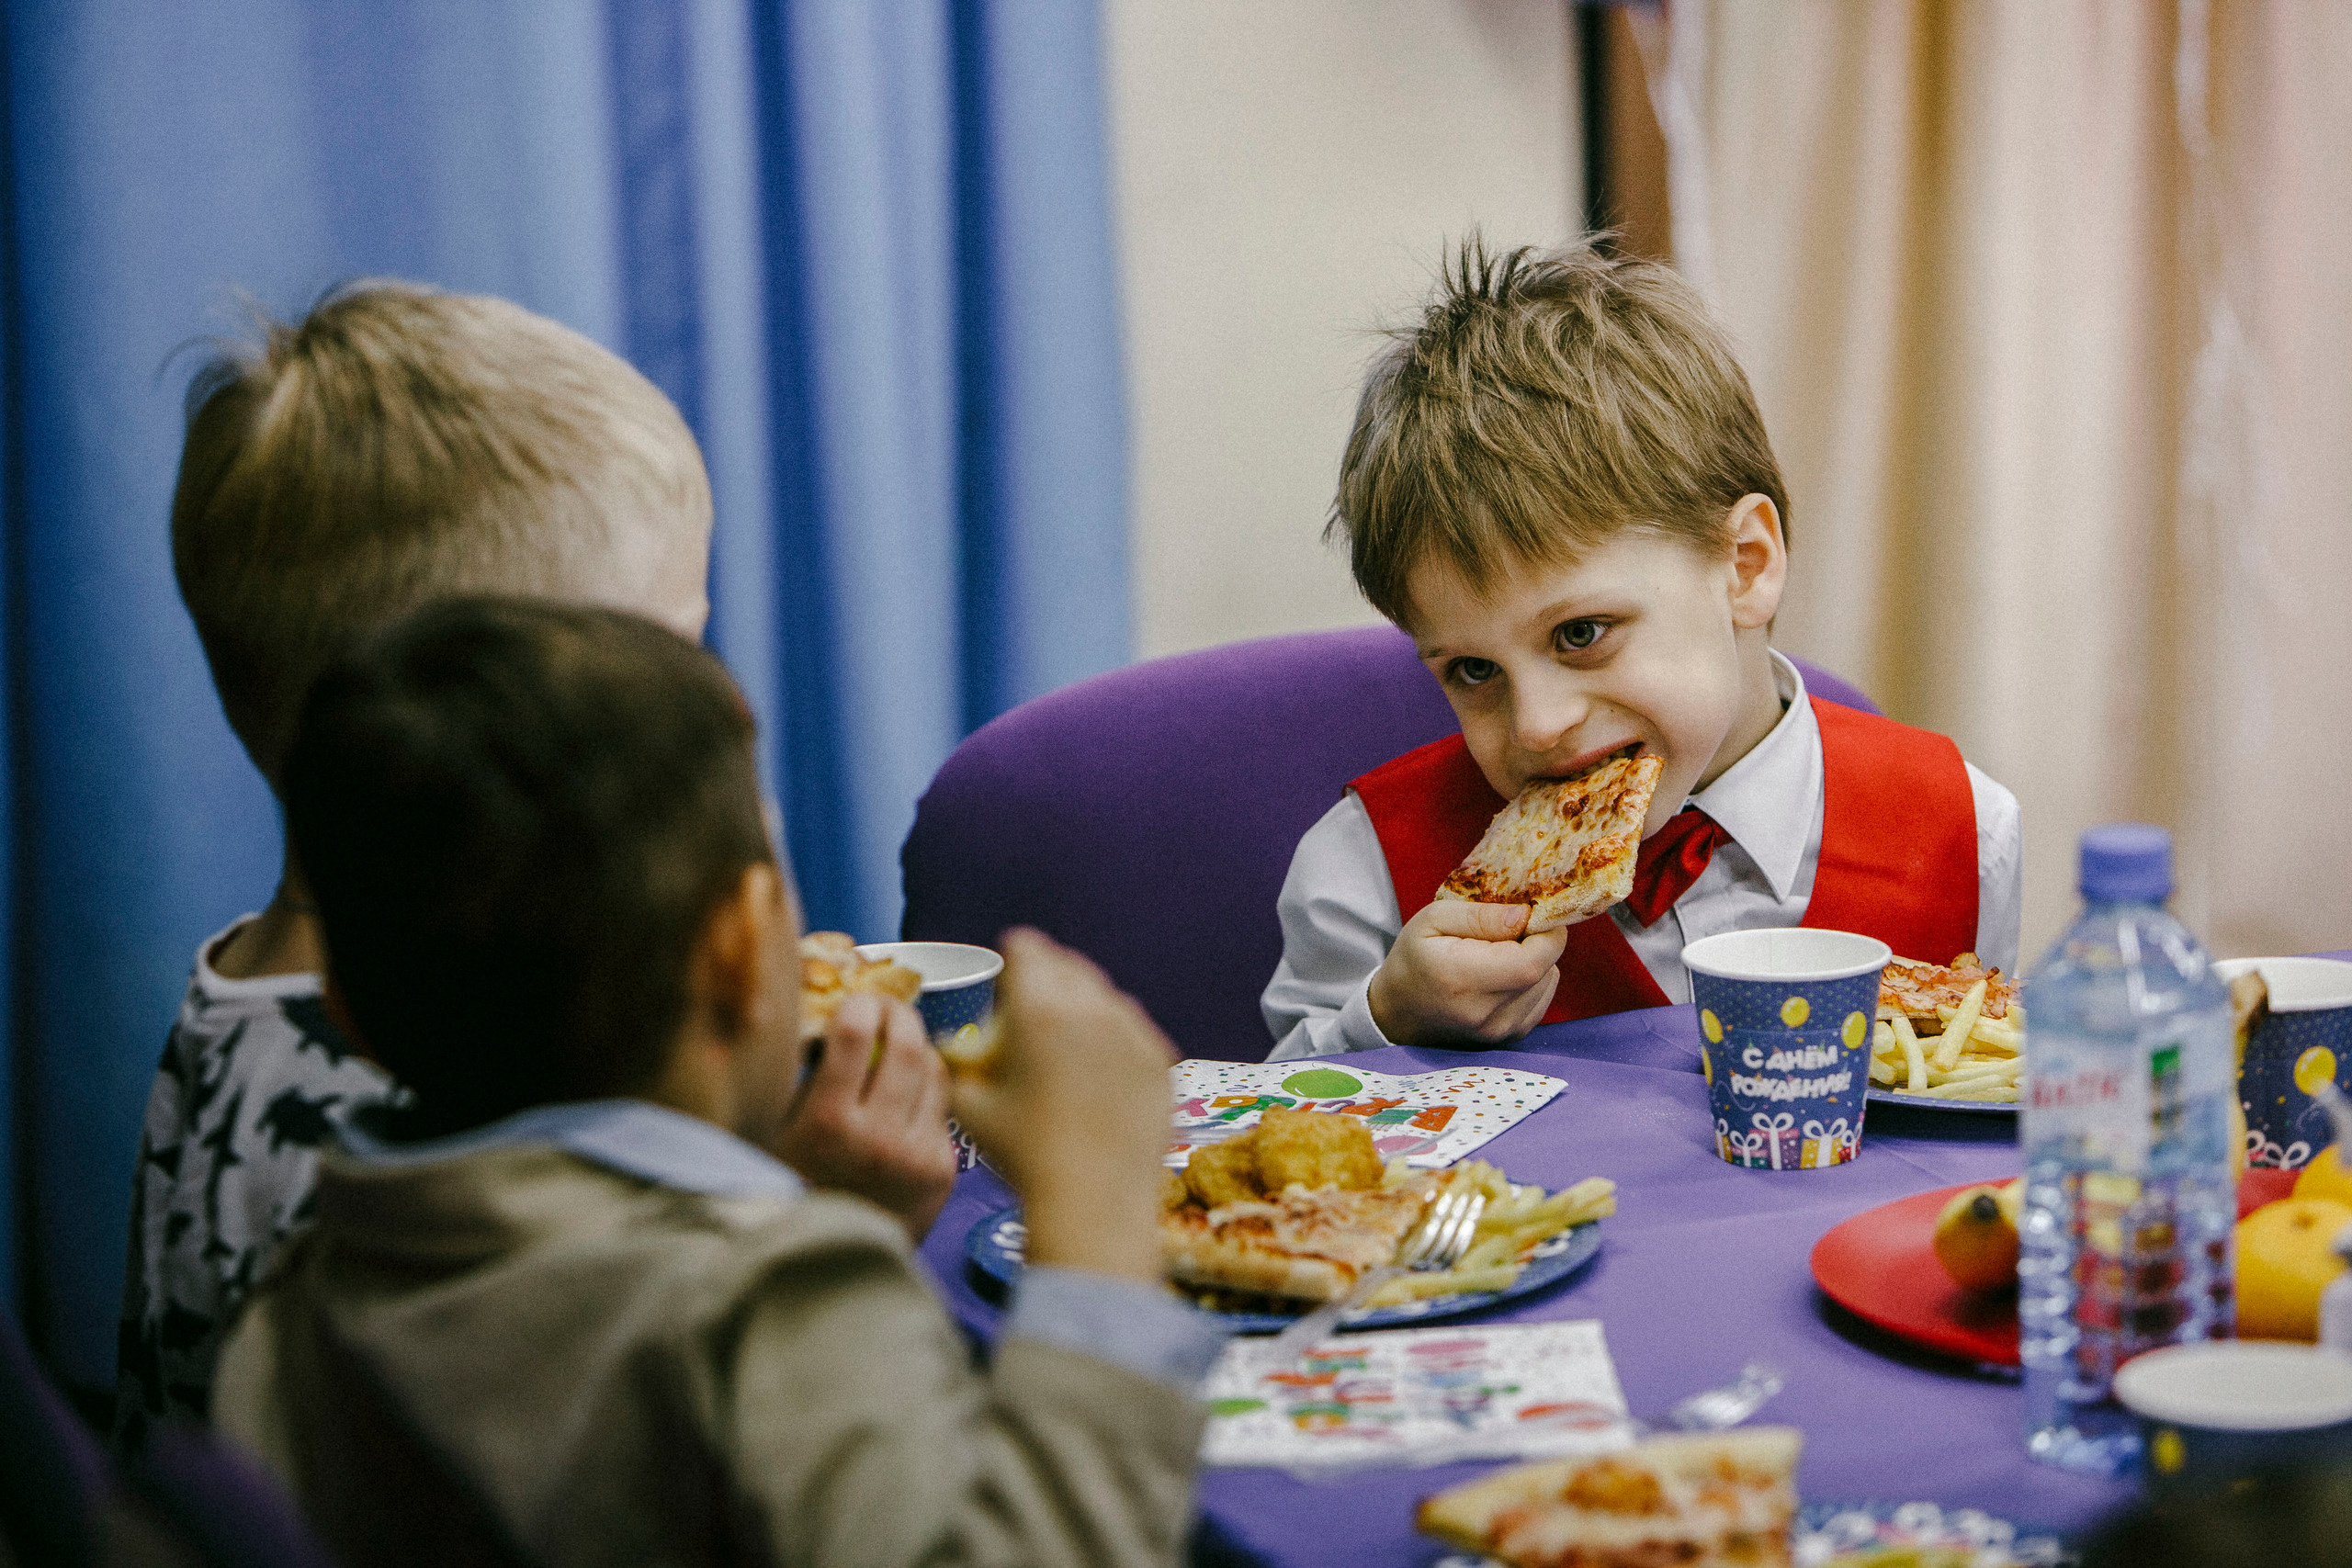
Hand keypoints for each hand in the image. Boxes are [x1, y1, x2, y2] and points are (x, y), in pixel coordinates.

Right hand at [772, 992, 957, 1240]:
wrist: (831, 1268)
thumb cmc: (795, 1188)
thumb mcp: (778, 1134)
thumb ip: (803, 1079)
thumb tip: (825, 1015)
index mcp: (828, 1125)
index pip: (855, 1035)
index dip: (859, 1005)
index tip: (856, 1000)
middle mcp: (878, 1138)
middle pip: (907, 1044)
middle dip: (898, 1013)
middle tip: (887, 1008)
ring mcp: (917, 1154)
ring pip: (935, 1069)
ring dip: (918, 1045)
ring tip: (900, 1042)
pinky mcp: (943, 1169)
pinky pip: (944, 1106)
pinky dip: (928, 1090)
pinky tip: (908, 1092)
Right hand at [950, 929, 1175, 1284]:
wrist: (1094, 1203)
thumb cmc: (1024, 1156)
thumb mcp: (970, 1108)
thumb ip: (958, 1065)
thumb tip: (953, 1048)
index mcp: (1039, 1011)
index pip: (1027, 949)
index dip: (1014, 957)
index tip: (1009, 972)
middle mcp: (1091, 1010)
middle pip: (1068, 965)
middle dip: (1048, 976)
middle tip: (1033, 1005)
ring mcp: (1132, 1033)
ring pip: (1105, 996)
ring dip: (1083, 1004)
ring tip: (1066, 1040)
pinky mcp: (1159, 1061)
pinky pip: (1133, 1029)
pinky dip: (1114, 1036)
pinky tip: (1099, 1067)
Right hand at [1367, 900, 1566, 1045]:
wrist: (1397, 1014)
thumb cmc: (1413, 959)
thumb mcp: (1434, 920)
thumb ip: (1481, 915)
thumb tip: (1525, 915)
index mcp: (1463, 978)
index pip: (1533, 960)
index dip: (1547, 933)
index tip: (1536, 914)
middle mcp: (1486, 1013)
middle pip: (1545, 971)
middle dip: (1541, 942)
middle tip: (1515, 929)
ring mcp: (1500, 1031)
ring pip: (1547, 984)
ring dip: (1537, 962)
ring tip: (1503, 954)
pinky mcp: (1509, 1038)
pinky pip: (1541, 1001)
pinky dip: (1533, 982)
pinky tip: (1505, 975)